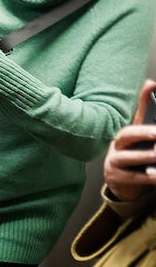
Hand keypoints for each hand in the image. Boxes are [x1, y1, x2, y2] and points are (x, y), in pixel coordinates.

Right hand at [105, 80, 155, 201]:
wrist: (122, 183)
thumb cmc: (133, 153)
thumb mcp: (139, 132)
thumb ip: (145, 111)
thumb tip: (150, 84)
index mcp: (124, 134)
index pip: (132, 119)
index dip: (141, 109)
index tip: (152, 95)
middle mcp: (116, 147)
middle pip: (125, 136)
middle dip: (142, 132)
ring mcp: (114, 164)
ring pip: (128, 158)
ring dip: (145, 156)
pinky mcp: (117, 179)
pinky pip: (134, 178)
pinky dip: (147, 176)